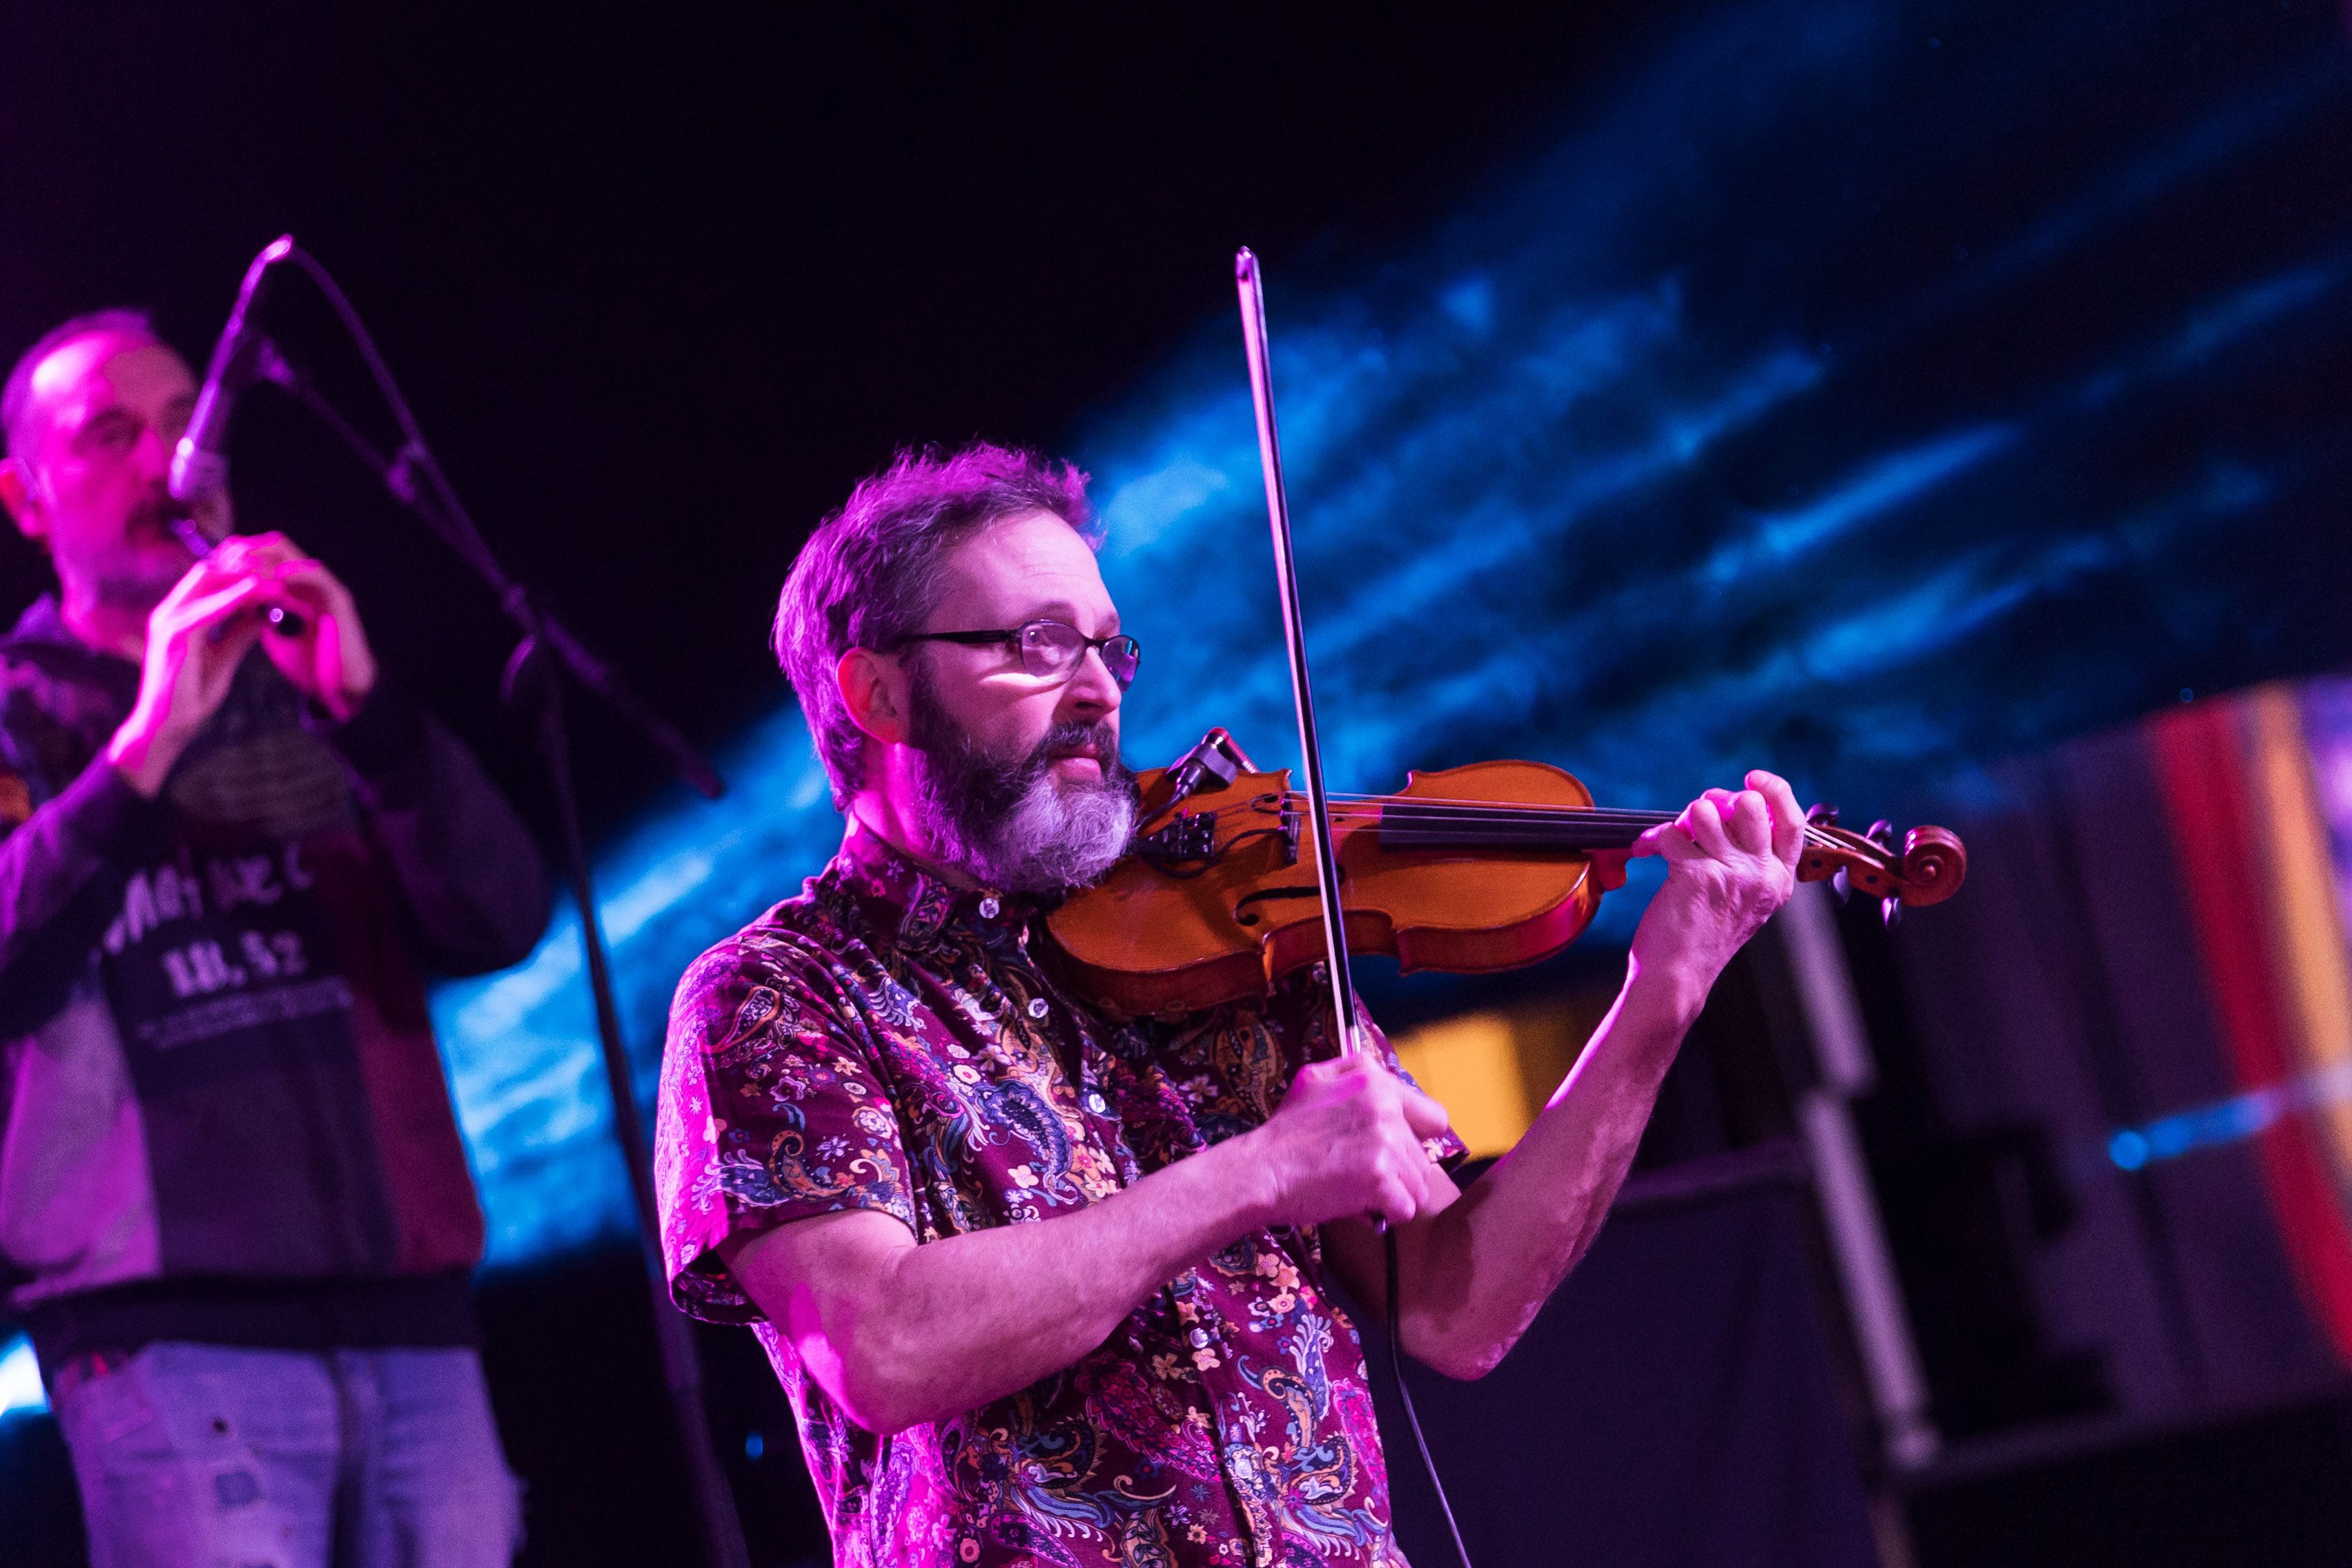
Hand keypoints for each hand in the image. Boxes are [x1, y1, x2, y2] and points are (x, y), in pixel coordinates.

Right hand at [104, 557, 275, 796]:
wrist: (167, 727)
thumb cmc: (192, 694)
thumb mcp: (224, 657)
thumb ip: (240, 632)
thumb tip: (264, 611)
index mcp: (180, 615)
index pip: (210, 578)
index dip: (241, 571)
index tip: (275, 571)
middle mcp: (169, 612)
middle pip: (207, 571)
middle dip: (243, 566)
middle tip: (278, 568)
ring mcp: (167, 622)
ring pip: (205, 582)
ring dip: (241, 577)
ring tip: (274, 575)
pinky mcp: (172, 637)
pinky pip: (205, 610)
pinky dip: (231, 599)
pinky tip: (255, 594)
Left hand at [208, 532, 376, 720]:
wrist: (341, 684)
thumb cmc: (308, 662)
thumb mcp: (274, 632)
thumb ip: (257, 613)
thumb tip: (232, 605)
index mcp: (292, 586)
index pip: (262, 554)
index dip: (236, 554)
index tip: (211, 563)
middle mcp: (308, 580)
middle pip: (274, 545)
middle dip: (246, 549)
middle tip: (223, 561)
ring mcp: (324, 587)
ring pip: (291, 555)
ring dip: (263, 556)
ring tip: (240, 565)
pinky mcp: (339, 598)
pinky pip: (316, 576)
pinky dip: (294, 572)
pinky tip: (275, 576)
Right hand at [1249, 1054, 1453, 1229]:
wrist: (1260, 1170)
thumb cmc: (1285, 1132)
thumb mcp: (1314, 1078)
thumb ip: (1353, 1069)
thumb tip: (1383, 1077)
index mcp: (1375, 1083)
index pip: (1434, 1118)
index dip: (1416, 1139)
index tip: (1393, 1150)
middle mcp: (1385, 1108)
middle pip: (1423, 1158)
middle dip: (1399, 1171)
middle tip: (1361, 1173)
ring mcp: (1384, 1143)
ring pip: (1418, 1185)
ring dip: (1393, 1195)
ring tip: (1358, 1189)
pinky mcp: (1378, 1178)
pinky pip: (1406, 1208)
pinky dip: (1386, 1215)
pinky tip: (1361, 1207)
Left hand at [1627, 769, 1802, 1012]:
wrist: (1677, 976)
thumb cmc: (1703, 936)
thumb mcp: (1744, 897)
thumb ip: (1748, 856)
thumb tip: (1727, 804)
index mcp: (1779, 880)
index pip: (1792, 821)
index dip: (1775, 789)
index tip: (1752, 778)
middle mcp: (1762, 875)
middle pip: (1748, 804)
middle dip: (1716, 803)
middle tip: (1697, 820)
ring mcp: (1732, 874)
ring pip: (1706, 811)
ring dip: (1683, 821)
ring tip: (1676, 843)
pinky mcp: (1697, 875)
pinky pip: (1671, 833)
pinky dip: (1653, 839)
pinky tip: (1647, 852)